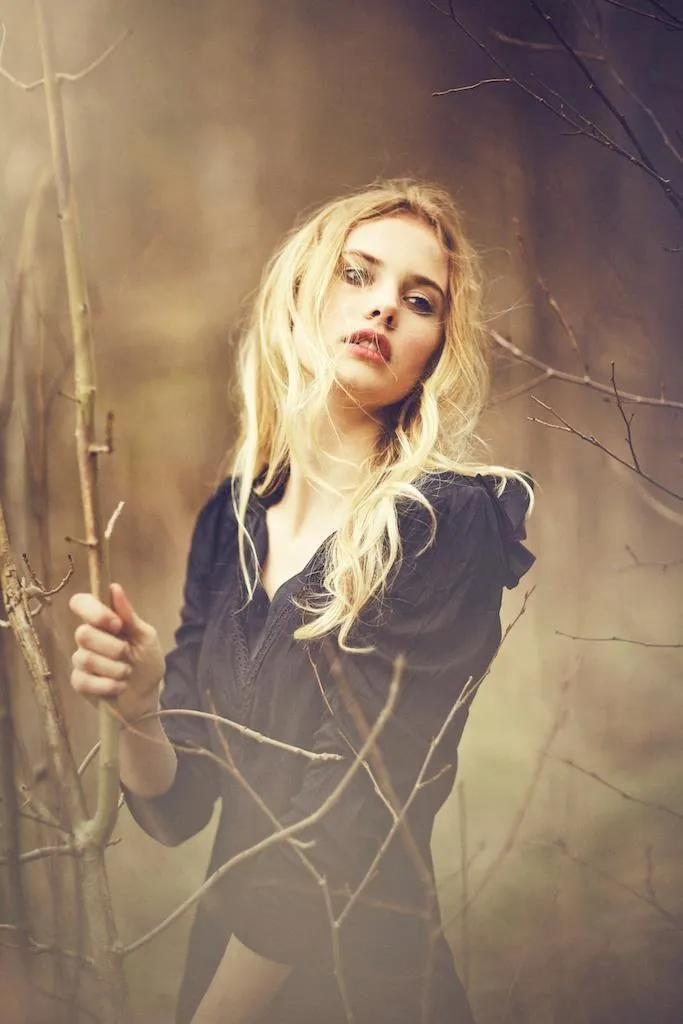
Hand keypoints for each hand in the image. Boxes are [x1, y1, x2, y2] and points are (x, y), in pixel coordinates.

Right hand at [69, 583, 164, 720]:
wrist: (147, 695)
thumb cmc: (146, 662)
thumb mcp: (145, 637)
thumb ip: (129, 616)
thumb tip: (114, 588)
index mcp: (102, 622)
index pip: (80, 603)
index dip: (93, 610)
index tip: (116, 623)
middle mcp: (87, 638)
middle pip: (82, 633)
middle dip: (112, 647)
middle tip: (127, 653)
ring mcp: (80, 660)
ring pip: (85, 658)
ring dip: (114, 668)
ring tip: (127, 672)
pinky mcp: (79, 682)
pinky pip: (84, 680)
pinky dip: (108, 685)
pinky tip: (119, 686)